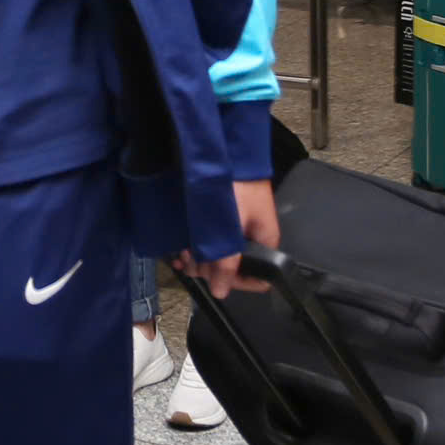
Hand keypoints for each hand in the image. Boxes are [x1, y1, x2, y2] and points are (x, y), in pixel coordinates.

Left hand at [175, 179, 278, 299]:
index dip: (236, 283)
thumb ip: (227, 261)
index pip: (257, 278)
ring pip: (216, 257)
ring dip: (198, 259)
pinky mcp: (219, 222)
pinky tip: (180, 250)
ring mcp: (234, 232)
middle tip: (192, 260)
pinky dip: (194, 249)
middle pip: (231, 269)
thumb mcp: (231, 228)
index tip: (216, 280)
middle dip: (209, 269)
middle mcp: (250, 240)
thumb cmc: (237, 187)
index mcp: (264, 243)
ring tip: (183, 253)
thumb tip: (221, 292)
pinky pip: (208, 243)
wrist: (229, 153)